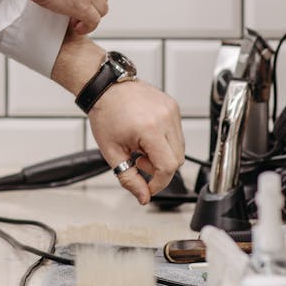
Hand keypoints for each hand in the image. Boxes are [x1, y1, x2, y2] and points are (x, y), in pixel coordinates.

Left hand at [88, 80, 184, 204]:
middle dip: (160, 169)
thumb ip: (129, 179)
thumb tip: (144, 197)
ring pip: (180, 147)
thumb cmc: (105, 114)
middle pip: (178, 159)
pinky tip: (147, 136)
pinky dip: (165, 141)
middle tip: (139, 162)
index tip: (148, 186)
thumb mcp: (112, 153)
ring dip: (163, 155)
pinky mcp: (173, 106)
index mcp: (150, 129)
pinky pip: (177, 133)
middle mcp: (165, 117)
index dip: (159, 183)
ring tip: (142, 148)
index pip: (168, 166)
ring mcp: (171, 110)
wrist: (105, 88)